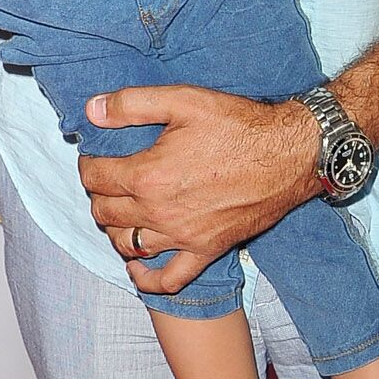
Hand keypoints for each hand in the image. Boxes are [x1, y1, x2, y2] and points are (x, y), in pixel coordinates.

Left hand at [78, 87, 318, 294]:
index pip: (95, 178)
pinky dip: (147, 278)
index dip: (89, 165)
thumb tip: (92, 110)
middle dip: (99, 195)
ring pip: (128, 244)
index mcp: (148, 175)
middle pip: (105, 213)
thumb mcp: (184, 100)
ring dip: (116, 229)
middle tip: (110, 181)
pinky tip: (137, 266)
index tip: (96, 158)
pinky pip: (169, 279)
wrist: (289, 155)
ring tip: (123, 212)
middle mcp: (160, 212)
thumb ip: (132, 104)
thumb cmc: (239, 126)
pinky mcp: (206, 251)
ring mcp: (183, 236)